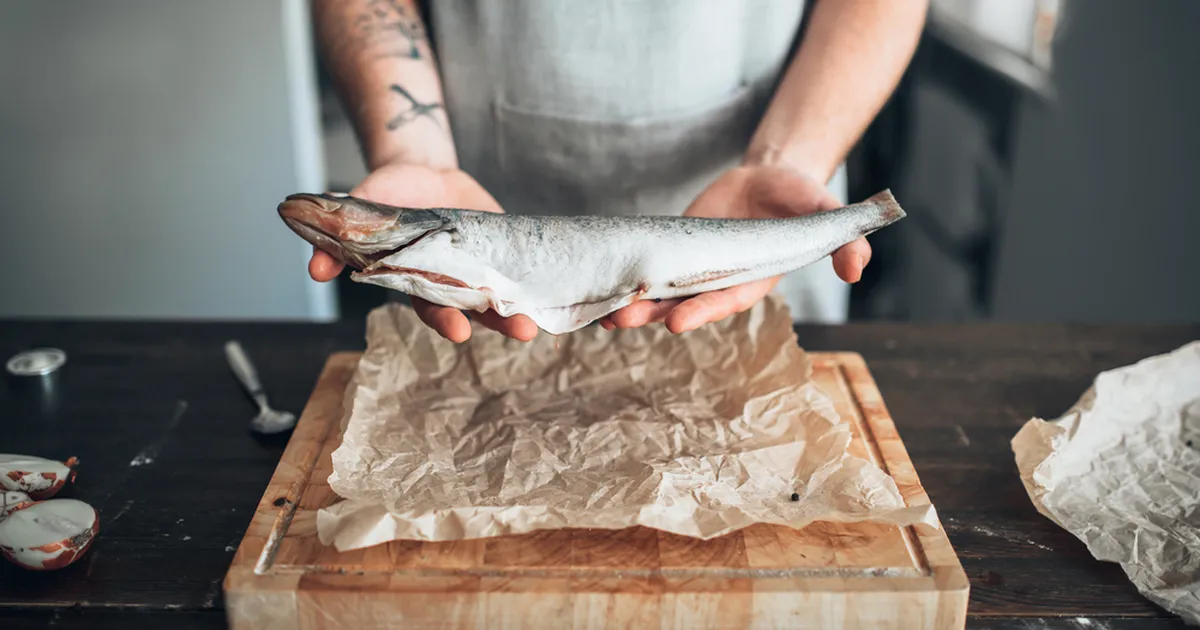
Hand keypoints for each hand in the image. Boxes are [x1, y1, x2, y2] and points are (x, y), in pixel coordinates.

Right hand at [307, 163, 538, 342]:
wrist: (421, 169)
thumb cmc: (386, 192)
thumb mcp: (360, 207)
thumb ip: (340, 241)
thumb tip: (315, 269)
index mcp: (418, 279)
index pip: (432, 306)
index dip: (445, 319)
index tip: (460, 332)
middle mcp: (453, 280)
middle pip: (479, 309)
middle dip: (500, 321)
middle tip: (523, 330)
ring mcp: (482, 266)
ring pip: (506, 295)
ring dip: (527, 307)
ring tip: (547, 318)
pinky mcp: (507, 248)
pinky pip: (529, 269)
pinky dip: (547, 281)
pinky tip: (570, 291)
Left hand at [602, 165, 870, 332]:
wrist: (771, 178)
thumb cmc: (800, 198)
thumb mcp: (822, 213)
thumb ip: (842, 241)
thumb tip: (857, 269)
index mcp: (752, 279)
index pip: (724, 301)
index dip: (701, 311)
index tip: (676, 322)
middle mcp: (719, 280)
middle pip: (683, 302)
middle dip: (653, 313)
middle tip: (623, 319)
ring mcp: (693, 266)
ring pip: (660, 291)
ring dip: (632, 303)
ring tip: (603, 311)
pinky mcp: (673, 248)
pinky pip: (648, 266)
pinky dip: (627, 276)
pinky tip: (599, 284)